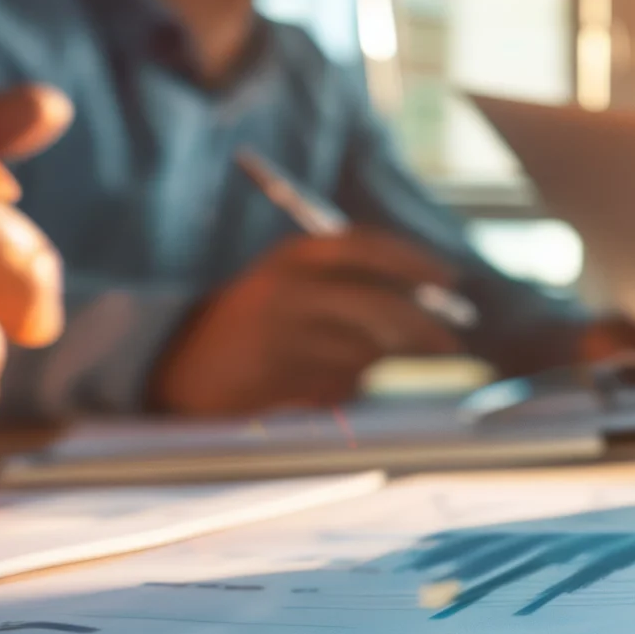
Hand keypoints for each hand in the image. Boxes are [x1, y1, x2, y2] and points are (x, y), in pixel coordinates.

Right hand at [152, 231, 464, 415]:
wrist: (180, 366)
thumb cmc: (257, 322)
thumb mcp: (295, 281)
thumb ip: (357, 281)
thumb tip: (436, 300)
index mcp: (292, 256)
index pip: (367, 247)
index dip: (415, 262)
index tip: (452, 278)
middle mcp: (289, 289)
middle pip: (381, 306)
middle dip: (425, 328)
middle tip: (454, 344)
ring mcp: (283, 335)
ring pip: (366, 352)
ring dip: (372, 362)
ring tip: (335, 358)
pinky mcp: (281, 378)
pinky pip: (342, 385)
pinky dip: (344, 386)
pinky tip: (311, 379)